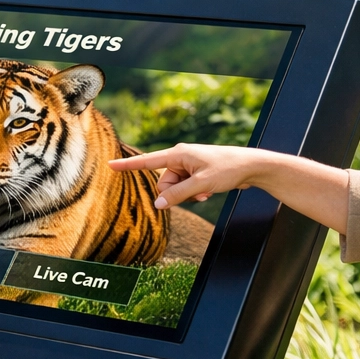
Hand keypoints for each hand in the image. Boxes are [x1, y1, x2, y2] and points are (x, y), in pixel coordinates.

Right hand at [109, 143, 260, 207]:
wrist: (250, 167)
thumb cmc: (227, 169)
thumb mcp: (201, 185)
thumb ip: (178, 195)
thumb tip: (158, 204)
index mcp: (178, 154)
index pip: (147, 161)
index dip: (128, 165)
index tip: (109, 165)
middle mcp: (180, 158)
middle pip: (164, 183)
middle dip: (176, 193)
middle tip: (197, 193)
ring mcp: (188, 166)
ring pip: (175, 189)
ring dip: (187, 195)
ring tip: (205, 192)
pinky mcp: (195, 173)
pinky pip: (185, 189)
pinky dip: (193, 194)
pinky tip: (207, 193)